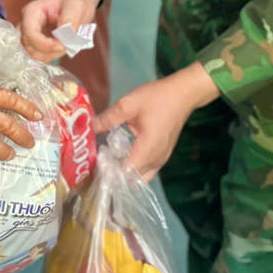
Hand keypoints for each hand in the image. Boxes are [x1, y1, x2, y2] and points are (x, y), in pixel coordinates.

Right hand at [19, 0, 103, 63]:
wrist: (76, 2)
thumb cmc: (75, 1)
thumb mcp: (77, 6)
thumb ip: (69, 21)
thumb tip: (63, 39)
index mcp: (32, 12)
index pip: (30, 34)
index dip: (45, 44)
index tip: (63, 45)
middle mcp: (25, 24)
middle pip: (28, 47)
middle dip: (49, 50)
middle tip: (66, 43)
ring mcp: (28, 35)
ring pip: (33, 55)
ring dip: (51, 54)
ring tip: (65, 43)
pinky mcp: (34, 44)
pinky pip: (39, 57)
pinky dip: (52, 56)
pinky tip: (61, 46)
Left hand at [96, 64, 220, 181]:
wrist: (182, 94)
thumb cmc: (157, 98)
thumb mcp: (128, 105)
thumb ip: (108, 118)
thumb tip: (89, 126)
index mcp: (147, 149)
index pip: (125, 173)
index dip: (110, 171)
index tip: (96, 162)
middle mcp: (156, 159)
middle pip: (132, 179)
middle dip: (115, 173)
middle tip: (100, 159)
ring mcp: (162, 159)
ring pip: (141, 177)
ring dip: (125, 171)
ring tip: (110, 157)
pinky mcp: (164, 155)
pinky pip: (148, 170)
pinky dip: (135, 167)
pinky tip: (124, 153)